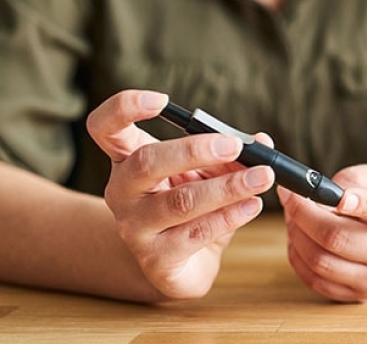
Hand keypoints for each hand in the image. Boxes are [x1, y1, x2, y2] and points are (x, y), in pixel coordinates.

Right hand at [87, 90, 275, 298]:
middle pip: (146, 162)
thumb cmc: (190, 208)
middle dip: (194, 150)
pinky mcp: (156, 259)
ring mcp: (134, 228)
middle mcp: (122, 192)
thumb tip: (261, 142)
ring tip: (261, 177)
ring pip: (180, 201)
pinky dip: (230, 216)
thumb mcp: (206, 174)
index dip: (125, 107)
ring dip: (227, 187)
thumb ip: (228, 155)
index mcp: (126, 159)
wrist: (179, 265)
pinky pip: (196, 232)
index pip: (105, 126)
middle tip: (235, 146)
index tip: (163, 100)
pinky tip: (252, 205)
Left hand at [278, 164, 366, 301]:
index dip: (359, 202)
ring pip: (321, 261)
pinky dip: (298, 258)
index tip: (337, 196)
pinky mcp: (358, 293)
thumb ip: (350, 179)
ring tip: (292, 219)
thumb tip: (318, 192)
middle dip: (303, 215)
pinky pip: (315, 280)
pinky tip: (298, 240)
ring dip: (296, 236)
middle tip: (290, 198)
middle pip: (338, 238)